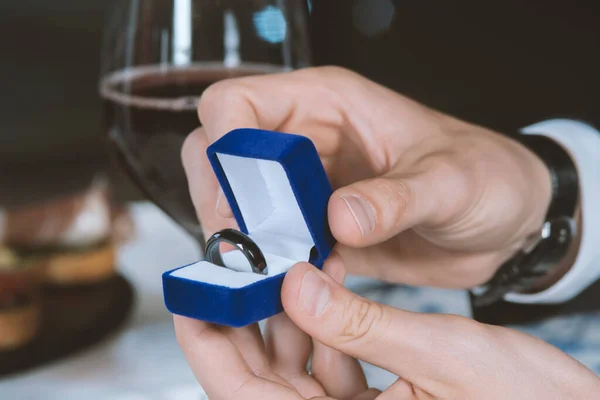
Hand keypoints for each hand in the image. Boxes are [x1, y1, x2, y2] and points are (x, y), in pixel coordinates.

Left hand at [174, 261, 379, 399]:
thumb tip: (299, 284)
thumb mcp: (431, 357)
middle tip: (238, 266)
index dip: (204, 343)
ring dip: (295, 309)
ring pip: (293, 362)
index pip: (236, 392)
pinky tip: (334, 285)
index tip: (191, 298)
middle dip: (248, 313)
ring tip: (295, 263)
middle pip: (258, 372)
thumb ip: (361, 325)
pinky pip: (328, 363)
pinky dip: (331, 323)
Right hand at [182, 66, 552, 288]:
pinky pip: (275, 249)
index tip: (236, 196)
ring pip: (240, 209)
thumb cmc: (486, 175)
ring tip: (276, 275)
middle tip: (248, 245)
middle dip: (222, 203)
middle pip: (220, 159)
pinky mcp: (318, 231)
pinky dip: (277, 273)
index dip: (223, 145)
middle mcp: (305, 143)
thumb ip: (396, 199)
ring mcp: (307, 190)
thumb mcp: (450, 180)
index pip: (237, 106)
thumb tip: (339, 218)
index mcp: (327, 104)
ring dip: (248, 246)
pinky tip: (305, 290)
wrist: (505, 222)